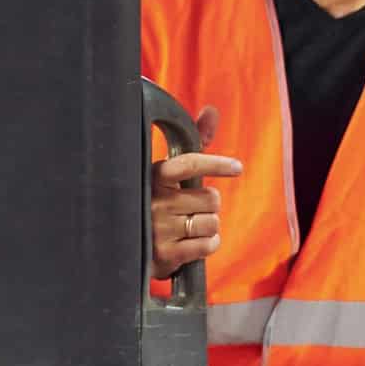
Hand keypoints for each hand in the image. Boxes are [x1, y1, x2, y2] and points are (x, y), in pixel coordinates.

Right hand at [150, 106, 241, 279]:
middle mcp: (153, 201)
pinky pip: (209, 245)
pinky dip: (209, 244)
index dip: (216, 164)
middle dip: (209, 204)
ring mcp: (158, 229)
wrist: (127, 247)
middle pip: (211, 198)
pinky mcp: (164, 255)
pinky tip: (193, 243)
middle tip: (192, 208)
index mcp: (153, 176)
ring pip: (213, 223)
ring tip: (188, 226)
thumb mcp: (169, 173)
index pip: (190, 164)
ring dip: (209, 226)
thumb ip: (195, 143)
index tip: (237, 168)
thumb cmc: (156, 201)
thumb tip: (211, 111)